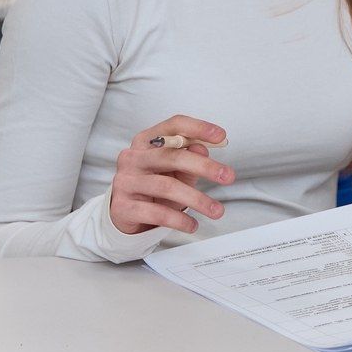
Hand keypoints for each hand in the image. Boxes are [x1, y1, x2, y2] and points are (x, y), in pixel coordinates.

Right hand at [107, 115, 234, 236]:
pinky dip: (180, 220)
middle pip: (172, 156)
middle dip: (204, 166)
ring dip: (197, 199)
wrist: (125, 214)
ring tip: (216, 210)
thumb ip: (189, 158)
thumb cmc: (153, 186)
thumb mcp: (174, 171)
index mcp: (146, 141)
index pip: (173, 126)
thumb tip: (203, 147)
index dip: (198, 128)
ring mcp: (125, 181)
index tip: (221, 136)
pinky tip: (192, 224)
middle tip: (228, 176)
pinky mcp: (123, 206)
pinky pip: (157, 213)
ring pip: (167, 187)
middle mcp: (133, 158)